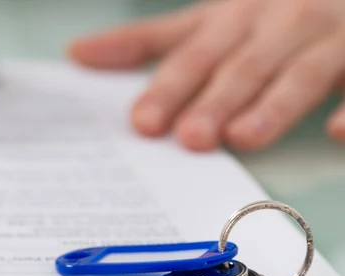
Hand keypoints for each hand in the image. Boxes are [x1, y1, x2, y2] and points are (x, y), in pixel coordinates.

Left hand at [69, 0, 344, 150]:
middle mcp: (276, 24)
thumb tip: (77, 54)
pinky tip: (334, 134)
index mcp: (232, 18)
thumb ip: (145, 42)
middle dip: (217, 100)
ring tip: (244, 136)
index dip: (169, 87)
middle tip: (190, 138)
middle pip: (242, 66)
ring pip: (299, 73)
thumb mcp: (203, 21)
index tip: (142, 123)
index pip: (194, 55)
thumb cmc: (261, 15)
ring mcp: (325, 40)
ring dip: (274, 104)